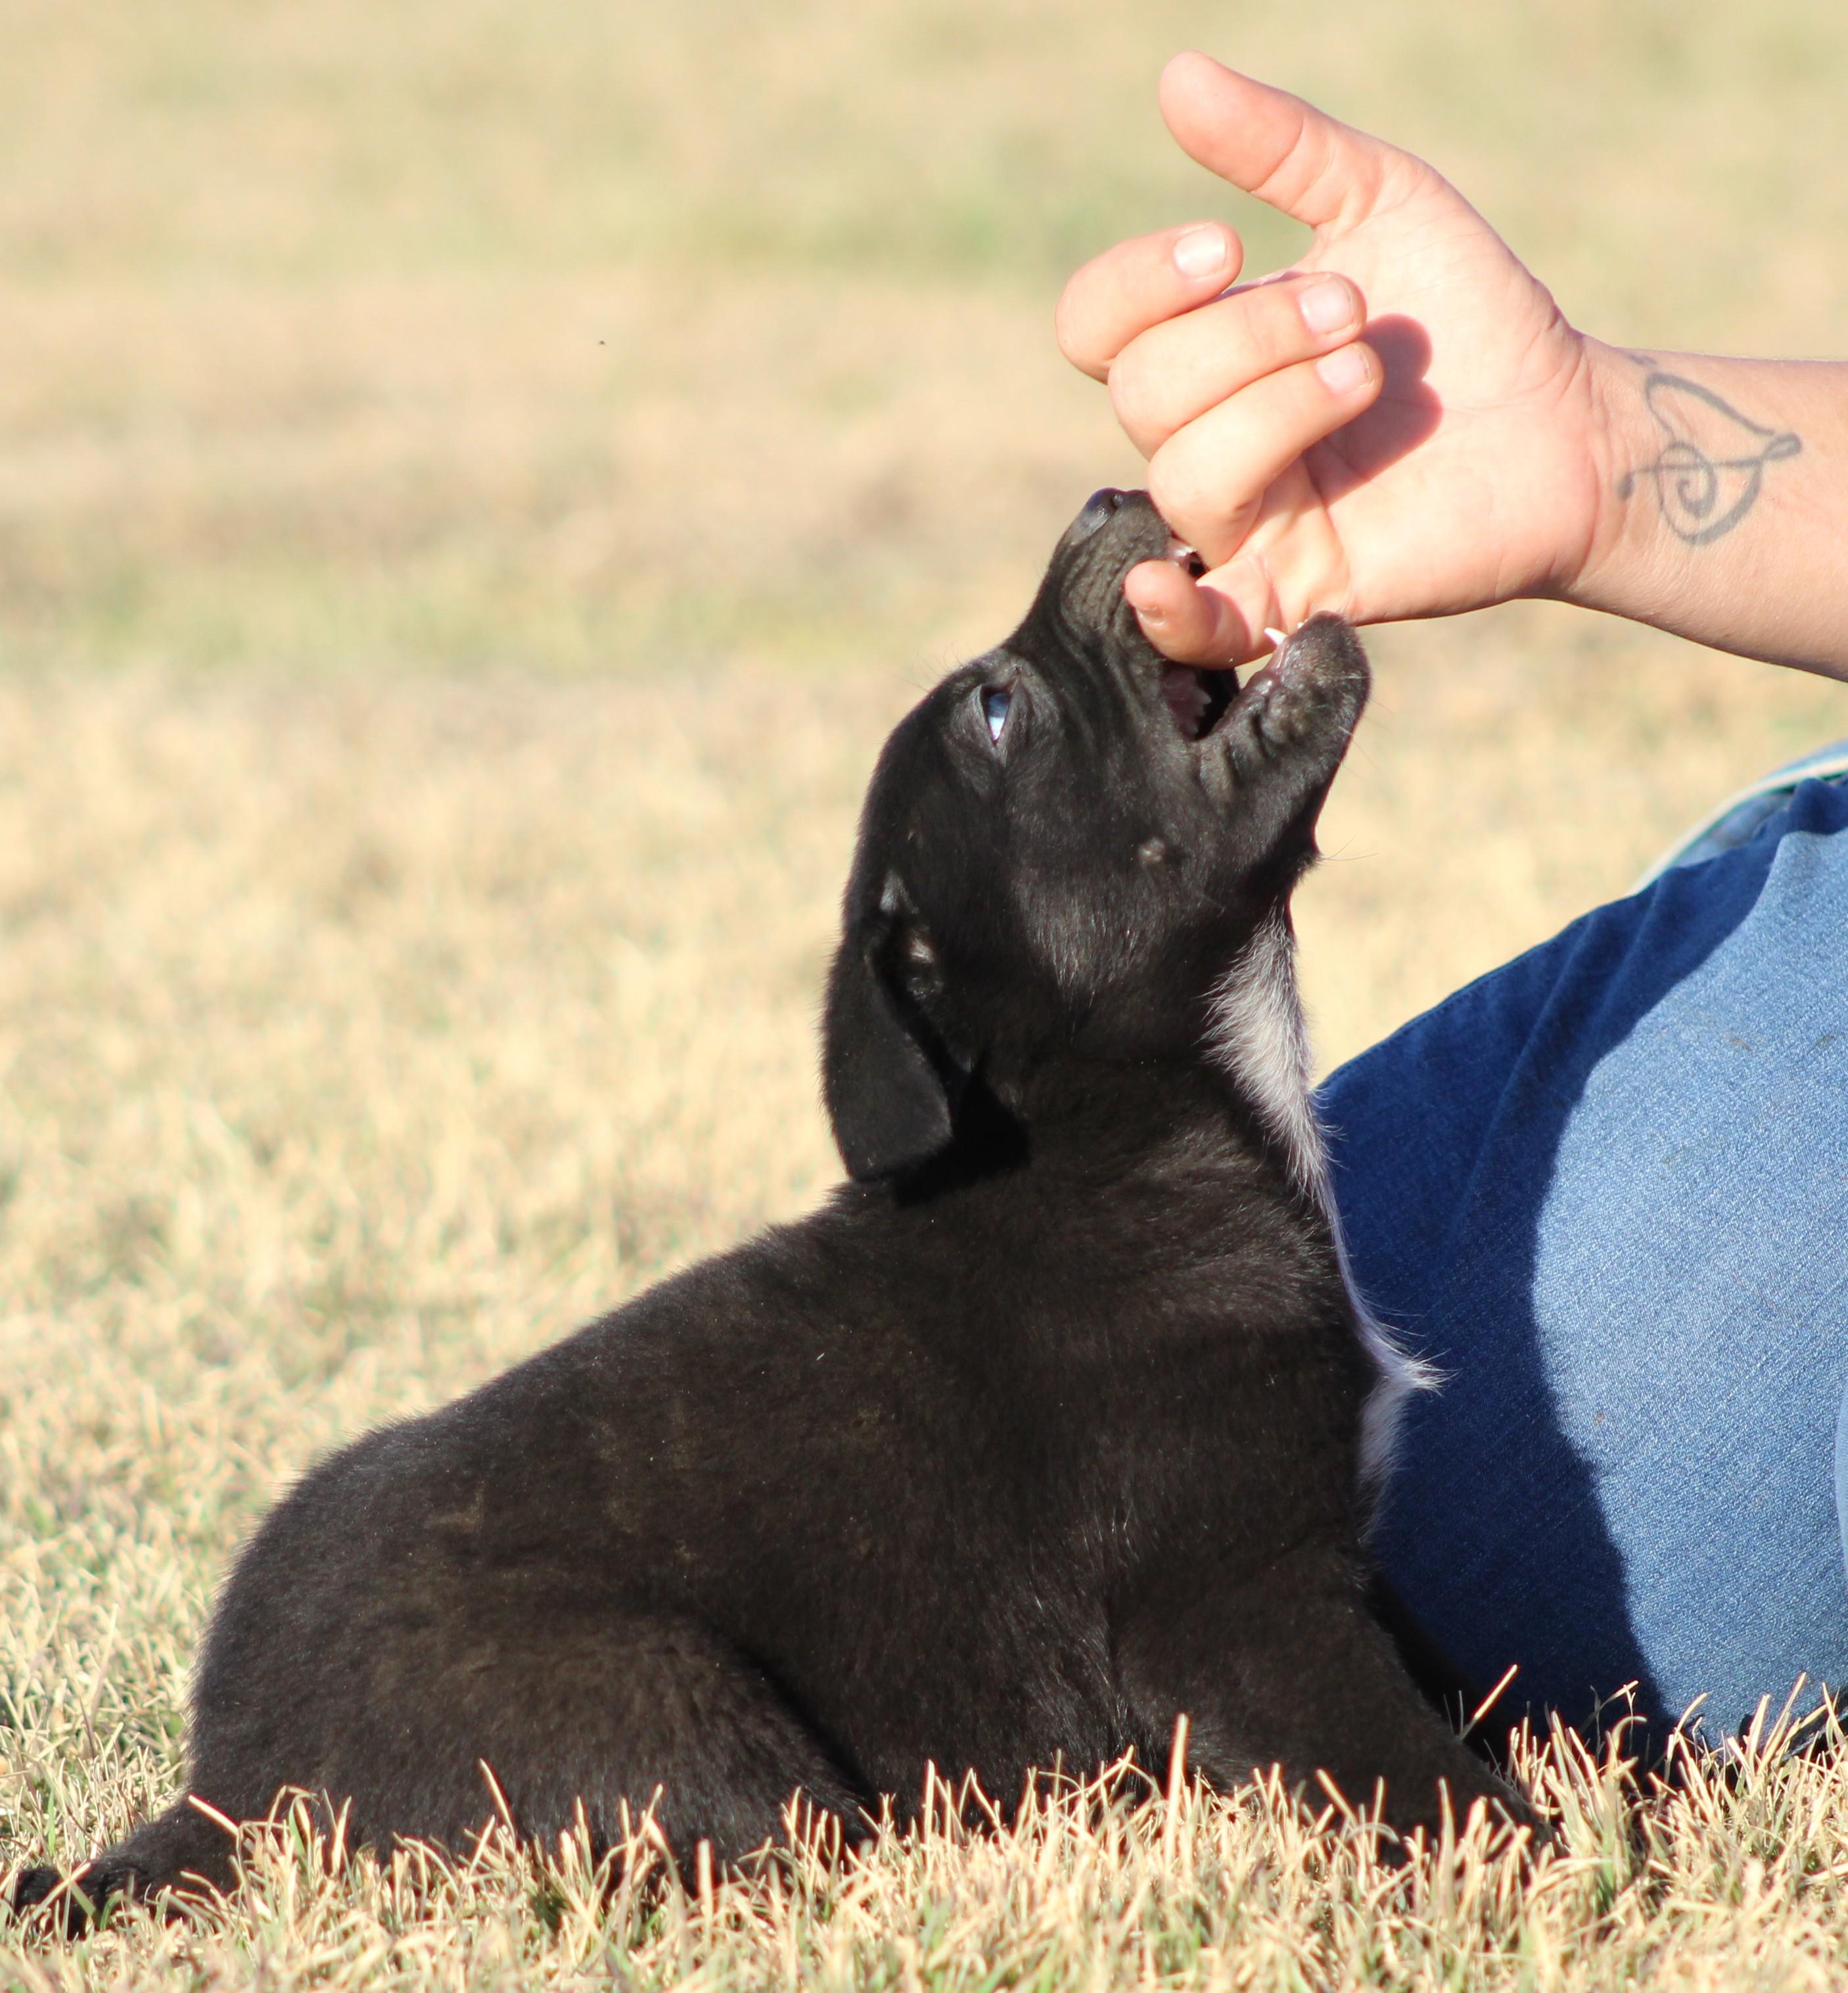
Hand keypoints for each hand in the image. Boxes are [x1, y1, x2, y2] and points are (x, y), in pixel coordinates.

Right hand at [1056, 53, 1611, 663]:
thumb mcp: (1382, 202)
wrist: (1570, 418)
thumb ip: (1281, 148)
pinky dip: (1172, 615)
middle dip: (1250, 338)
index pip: (1097, 329)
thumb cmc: (1468, 318)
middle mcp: (1206, 441)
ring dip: (1279, 409)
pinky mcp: (1297, 594)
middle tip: (1356, 317)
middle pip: (1144, 397)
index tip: (1231, 246)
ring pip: (1187, 477)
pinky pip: (1202, 626)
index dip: (1140, 284)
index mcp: (1203, 353)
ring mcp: (1247, 523)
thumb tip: (1177, 77)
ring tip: (1367, 376)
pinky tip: (1164, 589)